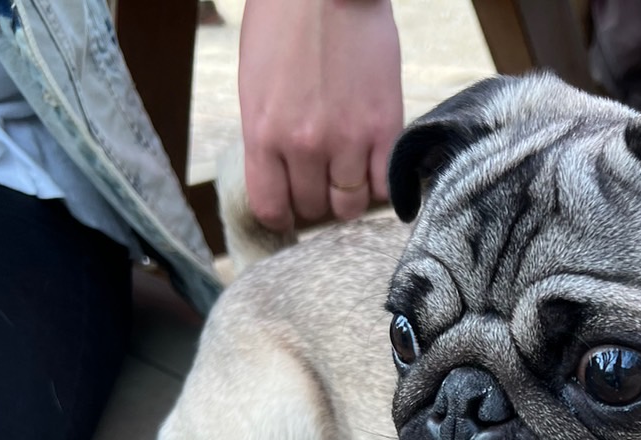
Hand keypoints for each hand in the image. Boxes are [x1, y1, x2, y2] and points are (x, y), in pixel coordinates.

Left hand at [238, 0, 402, 229]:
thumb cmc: (284, 23)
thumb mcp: (255, 84)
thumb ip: (267, 135)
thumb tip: (284, 176)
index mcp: (263, 132)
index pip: (271, 208)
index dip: (282, 215)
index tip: (290, 210)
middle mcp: (303, 146)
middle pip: (314, 208)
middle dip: (318, 200)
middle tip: (324, 180)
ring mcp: (347, 140)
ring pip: (351, 205)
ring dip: (351, 196)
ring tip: (351, 175)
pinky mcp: (384, 129)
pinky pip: (385, 186)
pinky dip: (382, 185)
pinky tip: (376, 168)